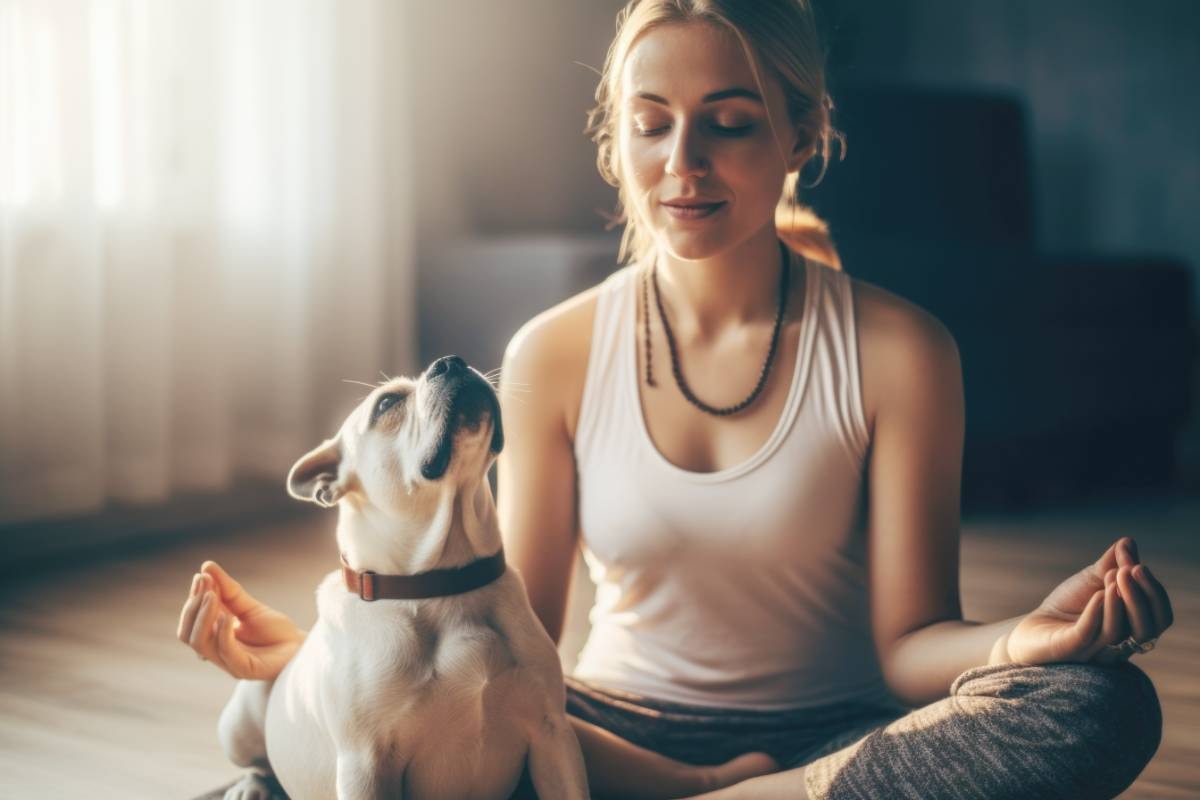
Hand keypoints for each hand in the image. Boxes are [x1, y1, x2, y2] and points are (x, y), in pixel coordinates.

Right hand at [176, 560, 306, 680]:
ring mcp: (228, 662)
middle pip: (186, 634)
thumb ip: (228, 590)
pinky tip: (228, 616)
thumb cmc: (275, 630)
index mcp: (213, 637)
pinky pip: (226, 653)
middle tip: (205, 583)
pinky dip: (223, 633)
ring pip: (200, 644)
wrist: (300, 647)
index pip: (190, 620)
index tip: (201, 575)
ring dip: (204, 617)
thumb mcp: (249, 606)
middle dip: (193, 607)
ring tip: (212, 596)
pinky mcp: (244, 669)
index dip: (193, 598)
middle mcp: (215, 651)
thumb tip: (206, 566)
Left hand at [1004, 537, 1172, 665]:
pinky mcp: (1069, 650)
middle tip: (1129, 569)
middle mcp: (1120, 645)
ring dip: (1118, 601)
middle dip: (1142, 597)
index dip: (1153, 593)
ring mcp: (1094, 650)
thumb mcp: (1091, 580)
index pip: (1159, 617)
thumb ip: (1111, 564)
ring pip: (1117, 632)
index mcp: (1132, 629)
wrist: (1033, 627)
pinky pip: (1086, 634)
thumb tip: (1128, 542)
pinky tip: (1098, 593)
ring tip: (1113, 575)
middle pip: (1146, 628)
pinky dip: (1095, 612)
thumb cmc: (1068, 606)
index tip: (1138, 565)